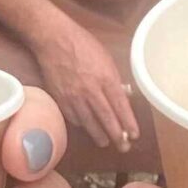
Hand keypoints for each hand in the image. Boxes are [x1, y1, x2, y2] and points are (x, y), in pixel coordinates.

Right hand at [31, 18, 140, 151]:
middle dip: (117, 135)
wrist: (54, 40)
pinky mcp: (60, 99)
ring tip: (105, 142)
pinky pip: (74, 118)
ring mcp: (74, 97)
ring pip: (89, 123)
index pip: (120, 106)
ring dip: (99, 135)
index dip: (128, 123)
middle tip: (123, 147)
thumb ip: (113, 79)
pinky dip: (82, 125)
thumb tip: (122, 96)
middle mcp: (91, 90)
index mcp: (106, 78)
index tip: (134, 135)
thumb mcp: (106, 58)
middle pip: (107, 119)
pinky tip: (87, 127)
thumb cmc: (83, 45)